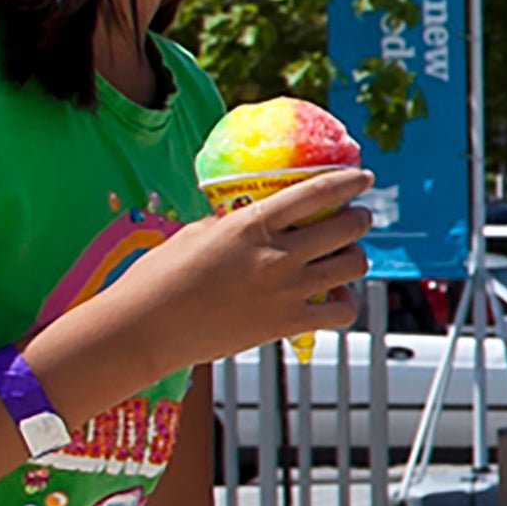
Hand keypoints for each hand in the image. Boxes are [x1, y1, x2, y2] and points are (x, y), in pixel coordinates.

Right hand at [91, 170, 374, 374]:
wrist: (144, 328)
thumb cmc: (160, 277)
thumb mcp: (196, 233)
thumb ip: (236, 222)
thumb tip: (260, 214)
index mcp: (252, 224)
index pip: (316, 192)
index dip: (348, 181)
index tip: (362, 177)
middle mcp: (277, 255)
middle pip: (347, 228)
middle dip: (359, 218)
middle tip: (357, 216)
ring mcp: (287, 290)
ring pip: (353, 266)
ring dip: (355, 256)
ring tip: (346, 255)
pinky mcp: (288, 324)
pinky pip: (342, 311)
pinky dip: (346, 302)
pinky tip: (335, 295)